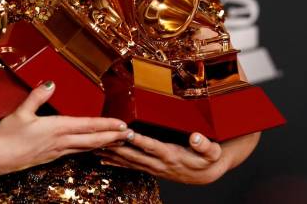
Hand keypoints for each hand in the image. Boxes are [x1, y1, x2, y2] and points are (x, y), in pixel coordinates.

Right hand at [0, 81, 132, 175]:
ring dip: (104, 144)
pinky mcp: (52, 156)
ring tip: (118, 141)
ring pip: (87, 148)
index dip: (107, 125)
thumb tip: (50, 83)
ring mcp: (57, 151)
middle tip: (130, 135)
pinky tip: (93, 147)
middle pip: (93, 140)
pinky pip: (77, 152)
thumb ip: (37, 96)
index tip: (122, 124)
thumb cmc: (7, 135)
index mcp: (56, 128)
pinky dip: (89, 148)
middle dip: (113, 137)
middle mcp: (61, 141)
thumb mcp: (21, 112)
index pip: (88, 126)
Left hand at [96, 131, 228, 184]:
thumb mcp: (212, 151)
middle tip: (101, 140)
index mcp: (172, 155)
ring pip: (128, 161)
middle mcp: (159, 163)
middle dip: (117, 147)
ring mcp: (153, 167)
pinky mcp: (150, 168)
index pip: (153, 146)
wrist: (206, 174)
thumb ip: (205, 144)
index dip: (140, 140)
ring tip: (94, 149)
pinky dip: (115, 163)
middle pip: (134, 155)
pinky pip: (129, 166)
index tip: (127, 133)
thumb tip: (197, 137)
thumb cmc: (208, 159)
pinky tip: (103, 160)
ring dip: (111, 155)